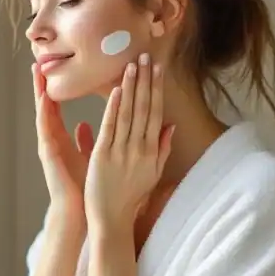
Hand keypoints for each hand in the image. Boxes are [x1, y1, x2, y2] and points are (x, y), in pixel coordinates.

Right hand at [34, 64, 94, 217]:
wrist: (78, 210)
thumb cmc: (84, 186)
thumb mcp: (88, 157)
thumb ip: (85, 140)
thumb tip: (86, 124)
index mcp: (61, 139)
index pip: (56, 108)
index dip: (54, 88)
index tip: (52, 69)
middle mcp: (51, 139)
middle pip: (46, 106)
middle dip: (42, 84)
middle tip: (39, 61)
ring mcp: (48, 145)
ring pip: (43, 112)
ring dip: (39, 91)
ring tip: (37, 72)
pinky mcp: (48, 153)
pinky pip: (46, 128)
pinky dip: (45, 112)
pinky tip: (45, 96)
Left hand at [83, 54, 174, 234]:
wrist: (113, 219)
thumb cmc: (131, 197)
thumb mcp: (152, 174)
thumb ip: (161, 149)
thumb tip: (171, 126)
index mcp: (151, 151)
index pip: (155, 113)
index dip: (156, 89)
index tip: (156, 69)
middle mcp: (139, 148)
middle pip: (144, 109)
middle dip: (145, 81)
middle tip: (145, 56)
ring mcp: (122, 152)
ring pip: (128, 114)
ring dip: (130, 88)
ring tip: (132, 66)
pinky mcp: (103, 156)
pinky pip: (110, 128)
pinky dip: (114, 109)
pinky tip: (116, 91)